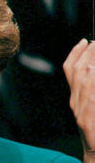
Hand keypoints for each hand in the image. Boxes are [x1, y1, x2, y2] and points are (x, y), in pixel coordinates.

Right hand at [63, 39, 94, 162]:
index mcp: (77, 98)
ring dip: (91, 66)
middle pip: (76, 73)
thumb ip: (93, 92)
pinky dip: (92, 86)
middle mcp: (75, 103)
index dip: (75, 54)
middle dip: (85, 55)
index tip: (84, 41)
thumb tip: (94, 71)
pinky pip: (90, 99)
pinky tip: (94, 73)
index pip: (70, 71)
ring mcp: (81, 112)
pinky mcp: (87, 121)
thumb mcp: (94, 108)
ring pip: (82, 83)